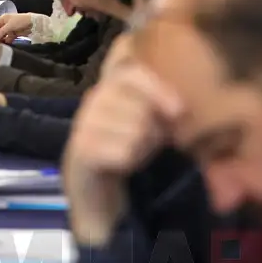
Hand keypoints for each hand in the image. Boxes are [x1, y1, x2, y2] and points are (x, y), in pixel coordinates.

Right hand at [0, 13, 33, 42]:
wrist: (33, 24)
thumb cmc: (21, 21)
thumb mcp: (9, 26)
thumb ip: (0, 32)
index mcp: (2, 19)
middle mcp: (4, 24)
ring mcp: (9, 29)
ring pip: (2, 36)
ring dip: (0, 40)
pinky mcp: (14, 34)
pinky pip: (8, 38)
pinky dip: (6, 42)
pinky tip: (4, 45)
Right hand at [63, 50, 181, 245]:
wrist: (92, 188)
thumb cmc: (122, 149)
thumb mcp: (143, 122)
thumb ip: (157, 106)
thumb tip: (181, 108)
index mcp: (107, 88)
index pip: (131, 74)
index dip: (157, 89)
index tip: (179, 112)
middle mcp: (92, 101)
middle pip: (140, 108)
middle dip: (154, 130)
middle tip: (148, 143)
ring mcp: (84, 125)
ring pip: (135, 132)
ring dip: (142, 148)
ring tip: (133, 154)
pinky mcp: (80, 150)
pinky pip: (123, 152)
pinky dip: (129, 162)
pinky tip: (121, 166)